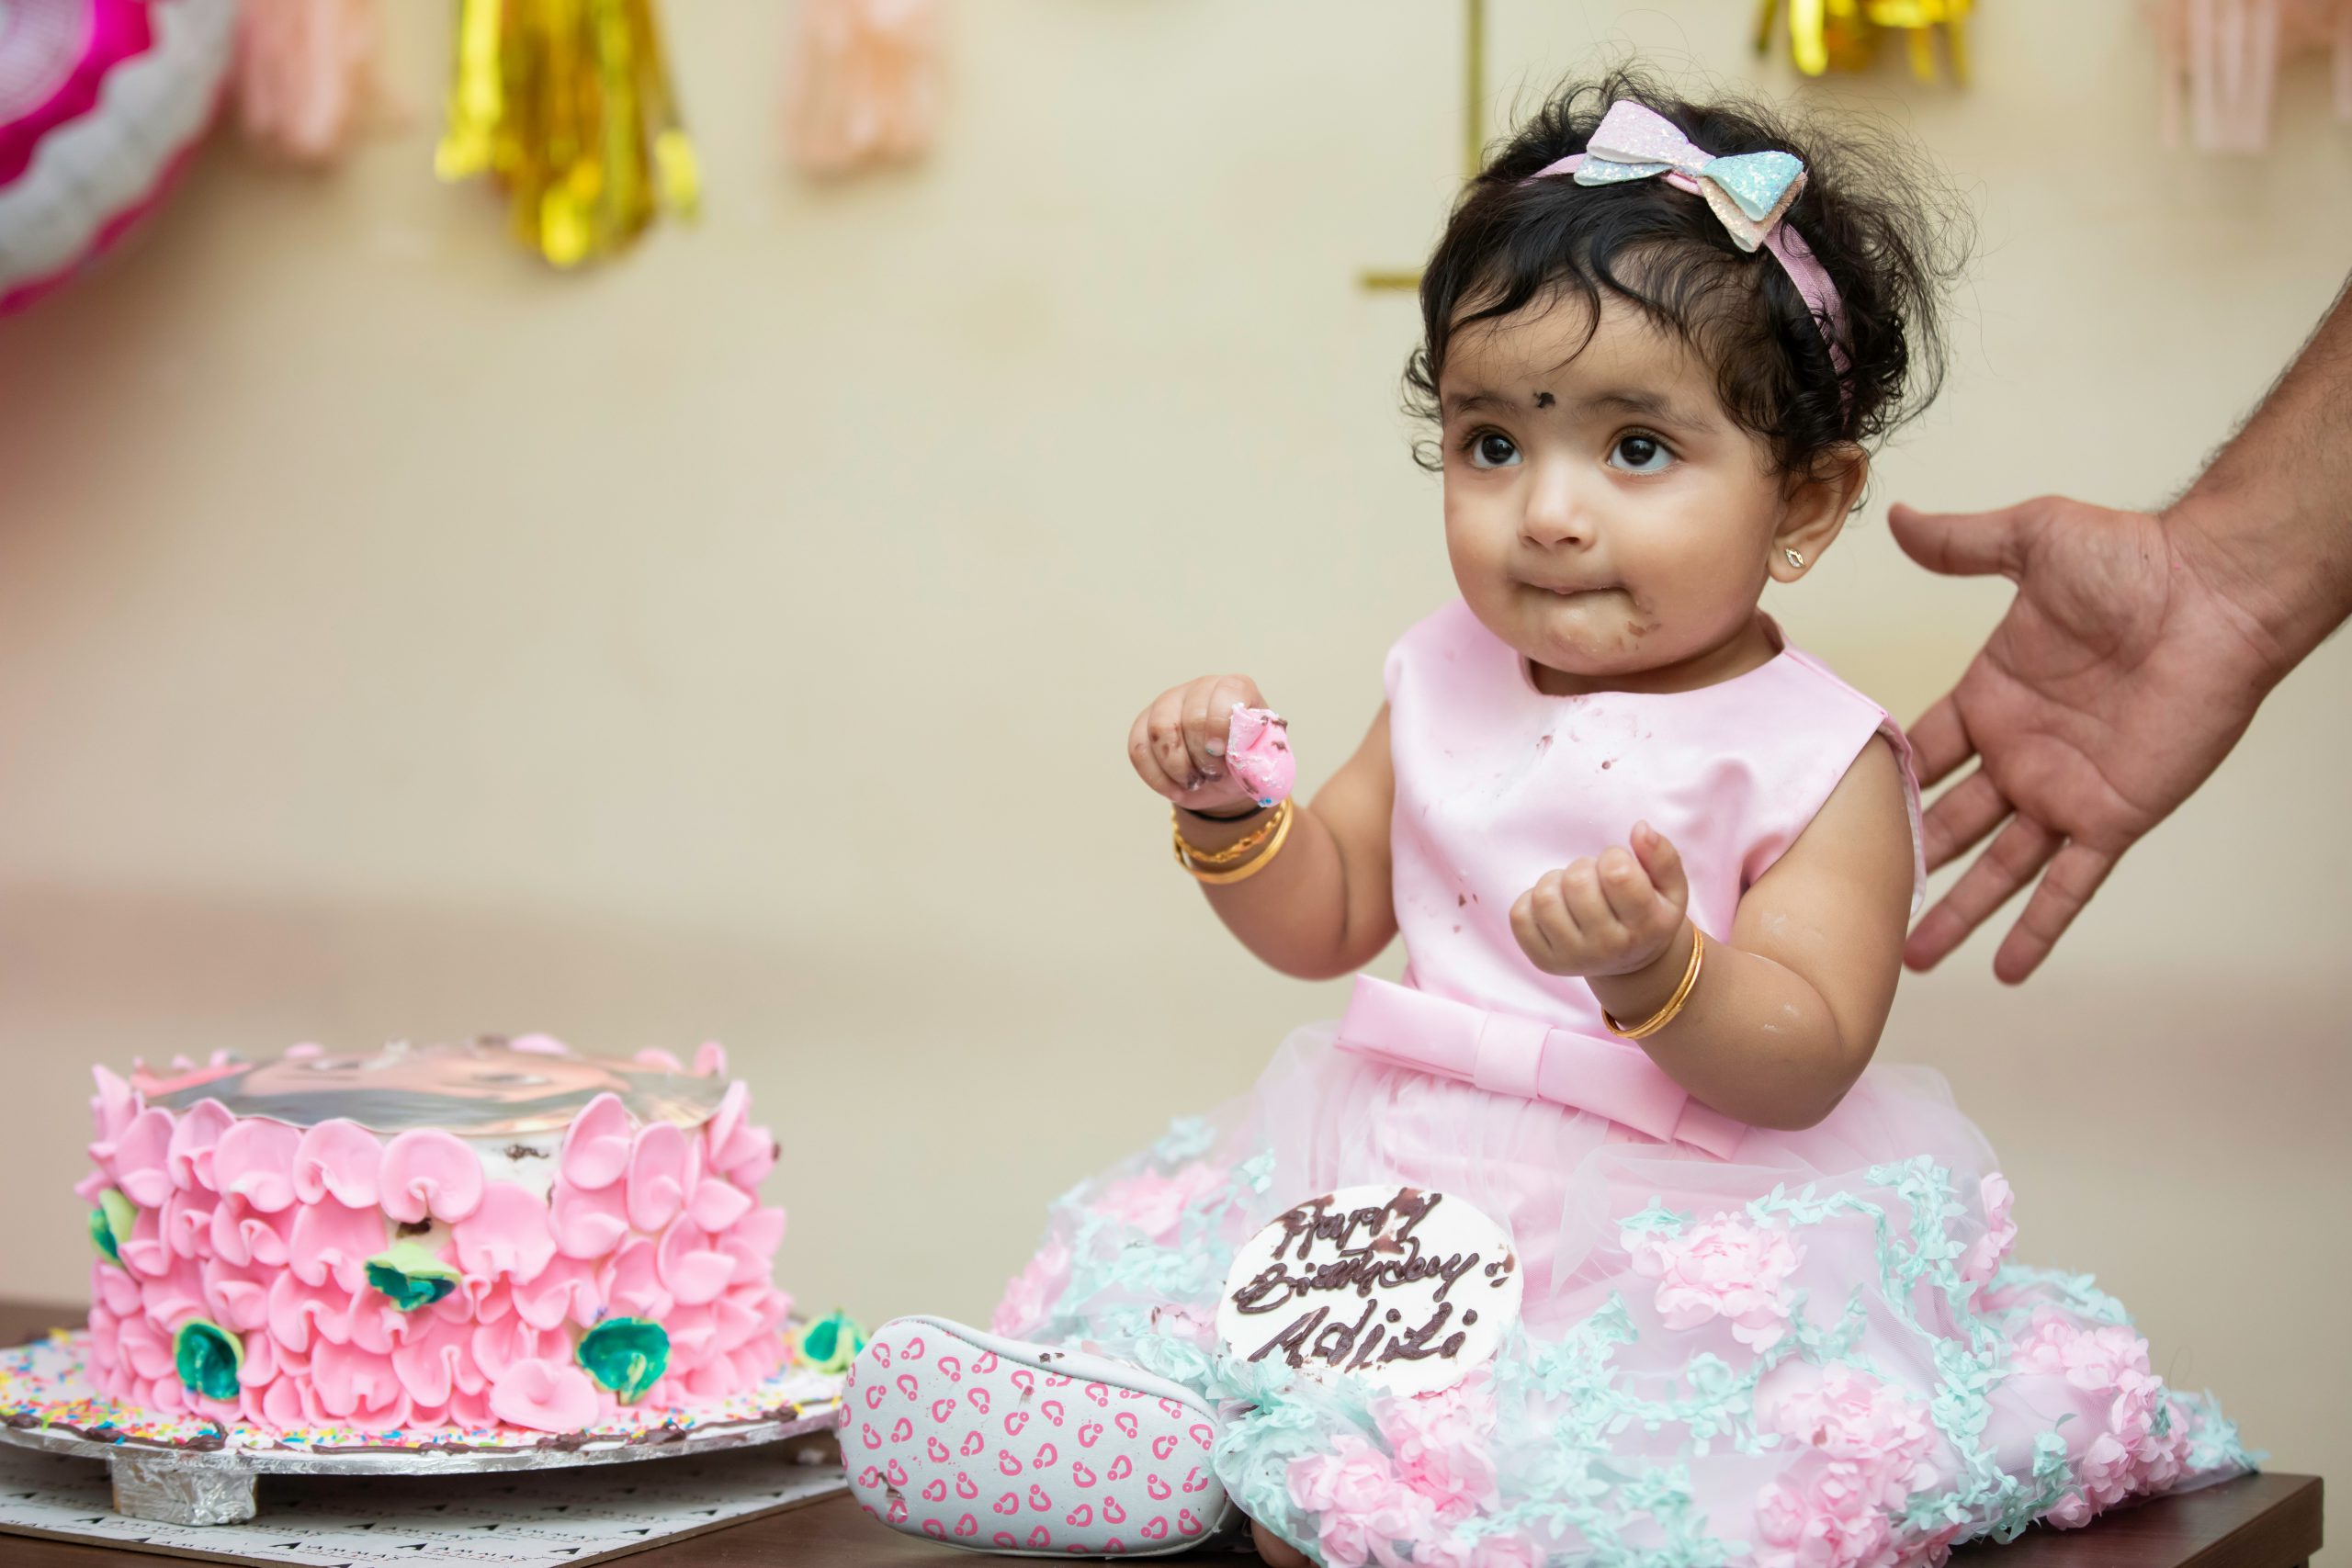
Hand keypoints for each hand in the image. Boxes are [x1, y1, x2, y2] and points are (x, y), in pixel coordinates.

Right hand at [1128, 674, 1273, 817]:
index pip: (1226, 693)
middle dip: (1200, 756)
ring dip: (1177, 767)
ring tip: (1194, 783)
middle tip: (1212, 776)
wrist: (1225, 776)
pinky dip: (1156, 777)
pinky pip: (1138, 748)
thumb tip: (1244, 755)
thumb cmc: (1246, 761)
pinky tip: (1175, 789)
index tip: (1221, 754)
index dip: (1221, 725)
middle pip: (1190, 716)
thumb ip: (1259, 753)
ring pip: (1159, 730)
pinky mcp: (1144, 724)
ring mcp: (1169, 703)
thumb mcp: (1262, 759)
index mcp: (1235, 689)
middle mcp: (1200, 688)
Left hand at [1511, 823, 1689, 977]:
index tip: (1618, 865)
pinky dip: (1531, 901)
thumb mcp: (1671, 888)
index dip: (1614, 856)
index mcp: (1644, 926)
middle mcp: (1608, 947)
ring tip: (1573, 891)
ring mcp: (1573, 957)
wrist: (1632, 964)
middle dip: (1584, 867)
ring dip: (1556, 882)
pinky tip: (1556, 907)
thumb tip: (1640, 828)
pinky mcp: (1544, 960)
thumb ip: (1662, 856)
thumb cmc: (1649, 913)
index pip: (1617, 874)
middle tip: (1595, 879)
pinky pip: (1519, 916)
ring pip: (1544, 898)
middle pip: (1577, 883)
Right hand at [1890, 495, 2279, 981]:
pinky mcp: (2111, 817)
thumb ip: (1961, 543)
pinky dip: (2039, 928)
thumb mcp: (2031, 539)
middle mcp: (2022, 753)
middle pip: (1949, 823)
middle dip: (1908, 863)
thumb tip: (1898, 520)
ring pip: (1997, 868)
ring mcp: (2064, 791)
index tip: (1839, 819)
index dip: (1887, 784)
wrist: (2214, 596)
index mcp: (1994, 697)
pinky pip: (2069, 884)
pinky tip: (2009, 968)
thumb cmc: (2134, 560)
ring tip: (1913, 957)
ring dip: (1956, 912)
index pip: (1924, 752)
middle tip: (1860, 902)